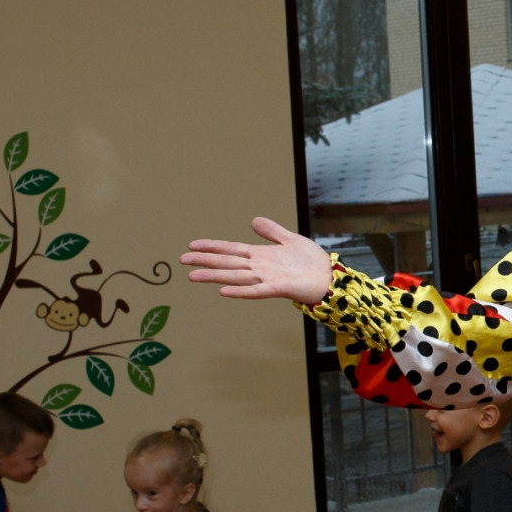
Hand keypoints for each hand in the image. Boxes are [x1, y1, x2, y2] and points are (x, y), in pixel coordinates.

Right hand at [181, 217, 332, 304]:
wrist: (330, 277)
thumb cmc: (311, 262)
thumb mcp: (290, 239)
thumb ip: (272, 231)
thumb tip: (254, 220)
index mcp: (260, 255)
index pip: (231, 249)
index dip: (212, 247)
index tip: (192, 245)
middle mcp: (259, 267)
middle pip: (227, 263)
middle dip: (205, 261)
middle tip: (182, 260)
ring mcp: (267, 278)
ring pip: (235, 276)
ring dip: (214, 276)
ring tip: (193, 276)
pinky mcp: (278, 288)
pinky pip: (255, 290)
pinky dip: (240, 291)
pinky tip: (223, 291)